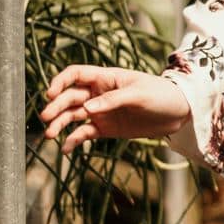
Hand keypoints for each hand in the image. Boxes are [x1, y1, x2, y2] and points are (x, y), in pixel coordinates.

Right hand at [40, 65, 190, 152]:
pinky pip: (84, 134)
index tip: (51, 94)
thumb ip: (113, 101)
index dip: (61, 82)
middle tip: (46, 118)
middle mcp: (98, 94)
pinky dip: (73, 140)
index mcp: (106, 78)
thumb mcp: (138, 94)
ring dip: (59, 124)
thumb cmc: (160, 95)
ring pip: (73, 116)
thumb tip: (87, 109)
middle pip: (70, 97)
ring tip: (50, 136)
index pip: (76, 74)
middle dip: (56, 107)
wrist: (178, 113)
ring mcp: (100, 112)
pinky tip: (65, 149)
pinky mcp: (105, 128)